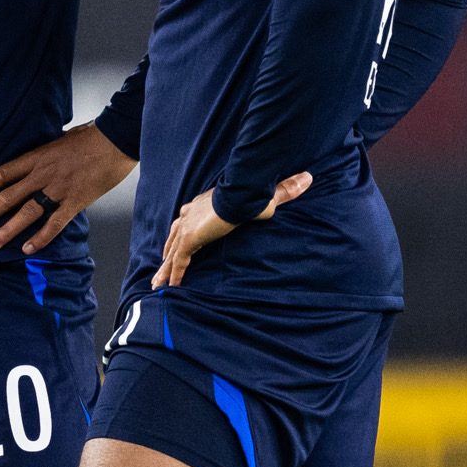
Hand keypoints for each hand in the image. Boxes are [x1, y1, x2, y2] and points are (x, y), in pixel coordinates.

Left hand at [0, 124, 134, 254]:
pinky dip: (41, 237)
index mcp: (35, 158)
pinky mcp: (76, 200)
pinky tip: (28, 248)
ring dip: (6, 231)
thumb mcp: (58, 141)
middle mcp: (42, 174)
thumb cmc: (90, 137)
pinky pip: (55, 223)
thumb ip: (43, 155)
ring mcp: (58, 188)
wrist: (116, 138)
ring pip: (26, 213)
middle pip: (5, 197)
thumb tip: (34, 161)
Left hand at [153, 173, 307, 287]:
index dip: (182, 231)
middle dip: (167, 253)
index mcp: (201, 205)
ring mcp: (187, 228)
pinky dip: (174, 274)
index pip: (187, 219)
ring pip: (172, 252)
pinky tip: (169, 288)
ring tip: (158, 284)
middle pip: (174, 237)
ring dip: (165, 268)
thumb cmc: (251, 195)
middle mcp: (190, 215)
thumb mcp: (268, 197)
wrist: (240, 196)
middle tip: (161, 268)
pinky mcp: (190, 239)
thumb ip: (284, 191)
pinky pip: (179, 261)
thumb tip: (307, 178)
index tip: (178, 241)